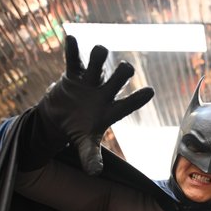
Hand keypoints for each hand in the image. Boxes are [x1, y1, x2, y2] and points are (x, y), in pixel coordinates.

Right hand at [36, 35, 153, 174]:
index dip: (138, 99)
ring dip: (98, 57)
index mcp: (110, 110)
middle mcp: (103, 93)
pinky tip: (71, 37)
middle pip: (118, 79)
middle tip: (125, 70)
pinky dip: (72, 49)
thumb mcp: (84, 143)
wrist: (60, 118)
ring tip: (99, 51)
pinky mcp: (73, 74)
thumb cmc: (79, 129)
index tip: (150, 92)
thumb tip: (94, 173)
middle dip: (122, 74)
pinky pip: (73, 59)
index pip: (128, 104)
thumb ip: (90, 156)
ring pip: (98, 64)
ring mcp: (89, 82)